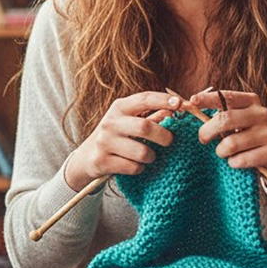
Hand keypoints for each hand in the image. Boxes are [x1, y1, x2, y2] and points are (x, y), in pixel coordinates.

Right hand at [63, 91, 180, 191]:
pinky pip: (133, 167)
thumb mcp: (129, 121)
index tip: (180, 103)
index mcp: (119, 108)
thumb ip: (152, 115)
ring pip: (142, 152)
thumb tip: (175, 108)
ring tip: (148, 156)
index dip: (163, 100)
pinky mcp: (102, 161)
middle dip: (163, 136)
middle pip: (145, 127)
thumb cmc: (116, 136)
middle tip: (169, 141)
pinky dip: (139, 168)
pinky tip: (135, 165)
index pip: (144, 99)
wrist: (86, 157)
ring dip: (151, 156)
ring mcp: (104, 142)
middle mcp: (110, 123)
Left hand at [189, 89, 266, 185]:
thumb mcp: (239, 119)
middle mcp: (262, 114)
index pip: (226, 96)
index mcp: (252, 101)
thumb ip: (221, 113)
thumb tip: (190, 106)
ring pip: (231, 144)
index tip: (191, 101)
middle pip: (225, 119)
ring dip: (220, 151)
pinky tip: (235, 161)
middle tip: (203, 139)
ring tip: (223, 152)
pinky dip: (232, 163)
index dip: (207, 99)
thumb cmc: (249, 135)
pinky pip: (241, 160)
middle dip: (207, 131)